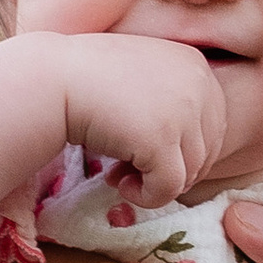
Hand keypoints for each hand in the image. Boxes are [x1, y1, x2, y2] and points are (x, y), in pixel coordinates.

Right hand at [46, 31, 231, 208]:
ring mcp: (184, 111)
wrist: (50, 80)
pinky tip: (116, 183)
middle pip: (206, 152)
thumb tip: (196, 162)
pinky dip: (146, 197)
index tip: (143, 153)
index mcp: (196, 65)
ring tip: (118, 175)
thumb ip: (175, 103)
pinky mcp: (163, 140)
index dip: (181, 150)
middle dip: (170, 169)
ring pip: (190, 174)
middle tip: (129, 169)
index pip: (212, 127)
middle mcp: (198, 83)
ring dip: (155, 184)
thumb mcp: (144, 78)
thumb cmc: (87, 81)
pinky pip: (169, 189)